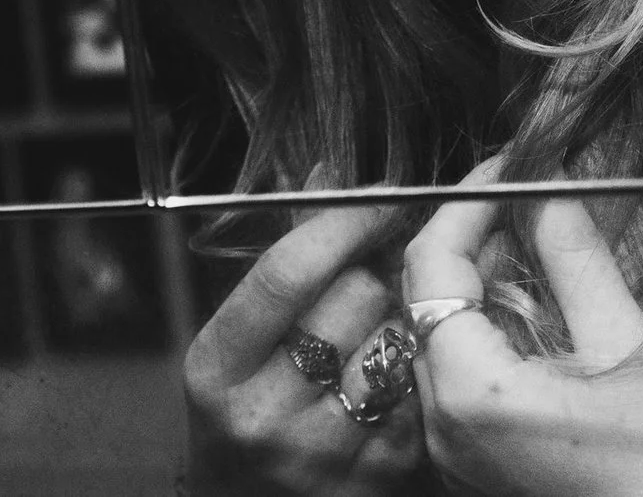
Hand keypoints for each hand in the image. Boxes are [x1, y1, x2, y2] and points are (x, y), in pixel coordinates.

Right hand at [182, 200, 424, 494]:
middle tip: (377, 273)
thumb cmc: (243, 406)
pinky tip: (404, 371)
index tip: (387, 193)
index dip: (347, 220)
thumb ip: (284, 257)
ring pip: (400, 340)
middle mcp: (264, 413)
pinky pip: (424, 391)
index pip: (289, 271)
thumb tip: (329, 176)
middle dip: (377, 272)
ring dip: (404, 319)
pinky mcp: (376, 478)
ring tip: (385, 325)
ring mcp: (322, 452)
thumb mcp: (238, 338)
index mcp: (218, 366)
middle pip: (357, 297)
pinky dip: (423, 370)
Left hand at [403, 175, 642, 496]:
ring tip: (547, 252)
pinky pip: (462, 380)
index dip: (468, 201)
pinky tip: (547, 316)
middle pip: (427, 300)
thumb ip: (574, 256)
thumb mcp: (627, 342)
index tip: (513, 166)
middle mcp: (445, 430)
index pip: (430, 264)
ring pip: (442, 338)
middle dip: (477, 239)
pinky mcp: (480, 470)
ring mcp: (457, 457)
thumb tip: (548, 181)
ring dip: (487, 285)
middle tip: (536, 199)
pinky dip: (493, 334)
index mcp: (469, 393)